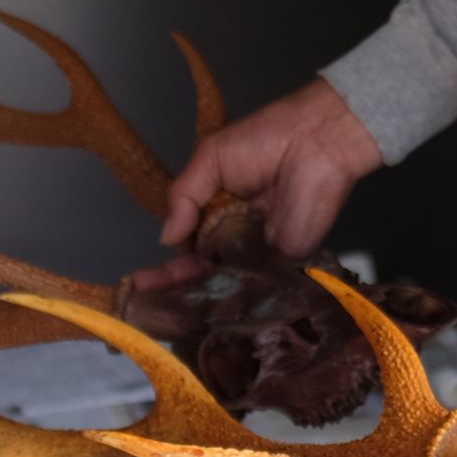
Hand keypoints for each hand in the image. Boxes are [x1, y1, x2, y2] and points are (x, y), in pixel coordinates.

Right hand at [129, 77, 384, 290]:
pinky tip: (207, 313)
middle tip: (143, 303)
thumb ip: (185, 197)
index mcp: (219, 207)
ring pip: (226, 280)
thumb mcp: (212, 158)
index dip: (166, 262)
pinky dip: (235, 296)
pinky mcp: (286, 259)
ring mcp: (261, 250)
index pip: (187, 242)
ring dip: (199, 297)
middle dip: (173, 285)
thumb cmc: (265, 139)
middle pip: (202, 267)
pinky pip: (257, 282)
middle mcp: (237, 233)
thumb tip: (167, 239)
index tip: (139, 282)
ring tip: (164, 317)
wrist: (317, 140)